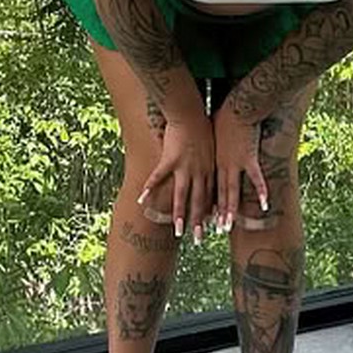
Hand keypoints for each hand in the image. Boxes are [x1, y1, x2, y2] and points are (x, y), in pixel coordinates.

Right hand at [136, 108, 214, 240]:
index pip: (211, 196)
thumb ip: (209, 158)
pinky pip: (158, 177)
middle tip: (197, 240)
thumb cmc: (201, 125)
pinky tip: (142, 200)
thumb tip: (211, 164)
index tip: (210, 228)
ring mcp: (184, 167)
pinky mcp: (170, 159)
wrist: (191, 112)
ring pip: (182, 195)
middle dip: (198, 222)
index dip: (210, 213)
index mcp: (209, 169)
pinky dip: (150, 188)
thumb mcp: (211, 145)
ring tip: (177, 230)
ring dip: (179, 214)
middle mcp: (199, 172)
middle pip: (199, 201)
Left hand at [212, 99, 267, 229]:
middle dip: (212, 214)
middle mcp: (220, 166)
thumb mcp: (212, 134)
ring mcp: (234, 163)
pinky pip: (256, 179)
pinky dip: (261, 192)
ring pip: (230, 191)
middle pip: (215, 194)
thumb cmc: (223, 117)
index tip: (201, 219)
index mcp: (210, 162)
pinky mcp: (249, 158)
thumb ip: (211, 146)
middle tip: (209, 232)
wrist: (236, 107)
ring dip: (229, 210)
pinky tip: (265, 205)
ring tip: (227, 227)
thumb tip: (205, 149)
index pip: (206, 188)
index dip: (204, 204)